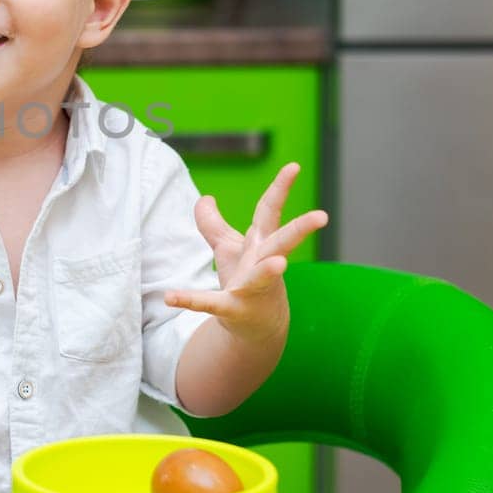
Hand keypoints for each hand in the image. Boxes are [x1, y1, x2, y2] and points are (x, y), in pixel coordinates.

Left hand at [165, 162, 328, 341]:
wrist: (255, 326)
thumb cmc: (246, 281)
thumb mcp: (228, 249)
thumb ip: (214, 224)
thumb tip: (204, 198)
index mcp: (262, 243)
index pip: (272, 211)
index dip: (281, 188)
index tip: (294, 166)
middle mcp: (263, 263)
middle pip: (282, 242)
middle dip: (301, 229)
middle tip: (322, 216)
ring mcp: (252, 288)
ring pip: (263, 276)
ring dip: (269, 270)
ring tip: (279, 265)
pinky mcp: (233, 309)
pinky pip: (212, 303)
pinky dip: (191, 300)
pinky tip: (170, 297)